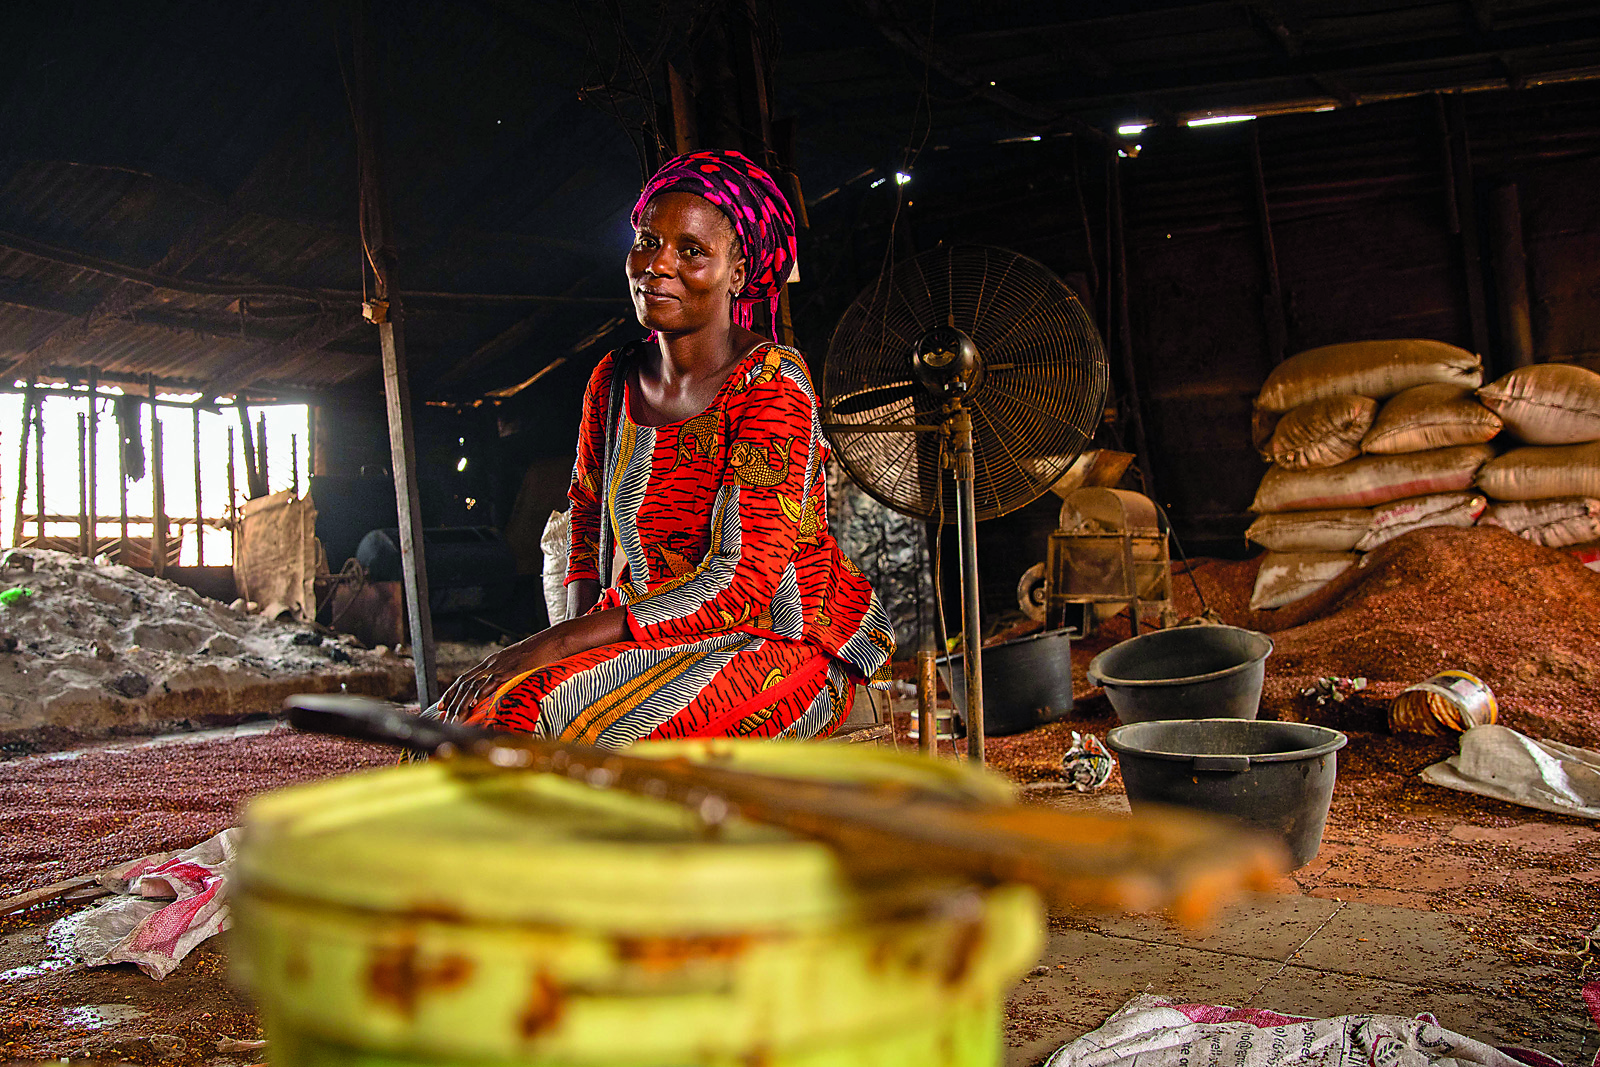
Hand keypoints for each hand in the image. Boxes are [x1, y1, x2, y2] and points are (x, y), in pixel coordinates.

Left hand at [435, 632, 559, 721]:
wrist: (554, 641)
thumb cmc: (542, 653)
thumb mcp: (520, 665)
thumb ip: (510, 676)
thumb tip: (506, 690)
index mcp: (492, 663)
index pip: (465, 678)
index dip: (452, 692)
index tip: (443, 705)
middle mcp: (492, 664)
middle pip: (464, 683)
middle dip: (452, 702)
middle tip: (444, 717)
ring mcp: (500, 667)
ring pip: (472, 686)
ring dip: (461, 704)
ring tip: (454, 719)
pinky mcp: (510, 671)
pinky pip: (490, 684)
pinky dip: (479, 695)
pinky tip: (472, 705)